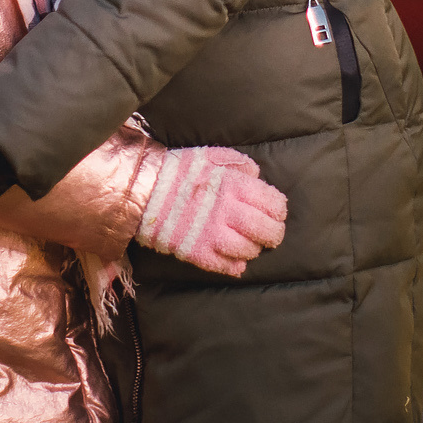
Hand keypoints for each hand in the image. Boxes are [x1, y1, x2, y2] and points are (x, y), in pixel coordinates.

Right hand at [136, 147, 288, 276]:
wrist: (143, 192)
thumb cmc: (178, 171)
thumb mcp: (210, 156)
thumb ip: (237, 163)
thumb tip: (257, 175)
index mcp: (233, 185)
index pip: (274, 204)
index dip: (278, 209)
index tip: (274, 210)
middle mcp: (227, 211)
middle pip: (268, 231)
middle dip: (274, 234)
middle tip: (270, 233)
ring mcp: (213, 235)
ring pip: (250, 251)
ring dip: (254, 248)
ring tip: (248, 243)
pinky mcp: (199, 253)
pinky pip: (228, 267)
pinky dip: (236, 265)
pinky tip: (235, 258)